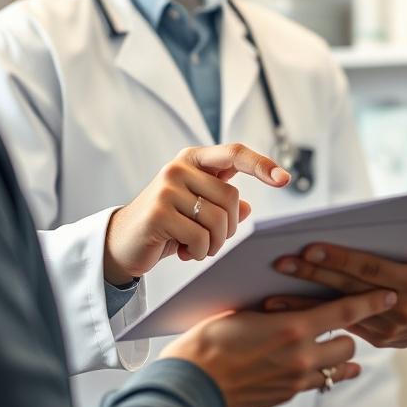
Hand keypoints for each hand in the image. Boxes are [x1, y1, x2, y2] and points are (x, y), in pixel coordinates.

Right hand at [103, 144, 289, 283]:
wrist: (122, 244)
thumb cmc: (166, 225)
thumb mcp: (197, 211)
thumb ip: (222, 204)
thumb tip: (247, 208)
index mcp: (193, 160)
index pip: (235, 153)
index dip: (261, 164)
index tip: (284, 179)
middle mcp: (179, 168)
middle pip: (231, 198)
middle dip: (227, 228)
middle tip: (210, 241)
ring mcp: (167, 188)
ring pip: (218, 220)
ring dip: (213, 244)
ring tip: (194, 247)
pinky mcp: (158, 212)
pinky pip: (200, 238)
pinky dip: (198, 252)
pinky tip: (182, 251)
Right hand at [161, 288, 397, 406]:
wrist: (190, 384)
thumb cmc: (208, 341)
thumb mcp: (244, 312)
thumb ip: (276, 307)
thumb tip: (292, 297)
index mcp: (291, 327)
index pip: (344, 311)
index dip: (370, 301)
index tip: (387, 294)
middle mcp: (300, 356)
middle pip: (348, 342)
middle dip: (350, 330)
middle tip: (341, 318)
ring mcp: (295, 379)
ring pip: (338, 366)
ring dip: (338, 353)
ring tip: (329, 341)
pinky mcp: (287, 395)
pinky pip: (320, 383)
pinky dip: (325, 372)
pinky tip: (322, 365)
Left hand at [268, 245, 406, 350]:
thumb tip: (376, 216)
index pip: (369, 267)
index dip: (339, 258)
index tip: (310, 246)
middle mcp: (401, 308)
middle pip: (347, 288)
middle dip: (313, 274)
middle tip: (282, 263)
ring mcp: (388, 328)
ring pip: (339, 313)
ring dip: (304, 304)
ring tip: (271, 295)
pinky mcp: (379, 339)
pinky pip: (342, 326)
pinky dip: (315, 319)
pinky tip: (290, 312)